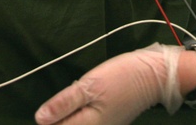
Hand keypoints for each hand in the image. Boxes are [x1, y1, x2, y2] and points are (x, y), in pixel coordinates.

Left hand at [35, 43, 183, 124]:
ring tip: (84, 93)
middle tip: (75, 93)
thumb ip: (64, 103)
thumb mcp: (90, 85)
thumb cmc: (123, 77)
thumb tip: (40, 118)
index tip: (58, 101)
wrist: (155, 75)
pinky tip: (91, 96)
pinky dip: (84, 110)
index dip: (49, 116)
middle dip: (62, 113)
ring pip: (77, 122)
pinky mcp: (109, 122)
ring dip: (73, 110)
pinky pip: (88, 120)